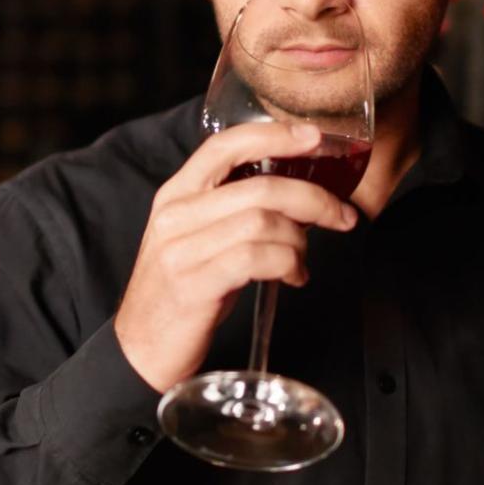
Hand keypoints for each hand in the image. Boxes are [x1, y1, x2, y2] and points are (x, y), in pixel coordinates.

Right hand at [114, 122, 358, 390]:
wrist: (141, 348)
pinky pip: (256, 259)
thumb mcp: (198, 239)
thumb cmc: (182, 292)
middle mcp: (176, 216)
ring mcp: (182, 251)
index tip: (313, 138)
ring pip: (263, 223)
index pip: (224, 146)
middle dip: (313, 199)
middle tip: (342, 215)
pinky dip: (287, 265)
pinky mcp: (195, 285)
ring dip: (300, 241)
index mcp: (176, 194)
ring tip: (303, 261)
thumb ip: (234, 211)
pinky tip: (293, 277)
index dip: (273, 136)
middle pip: (259, 188)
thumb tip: (300, 196)